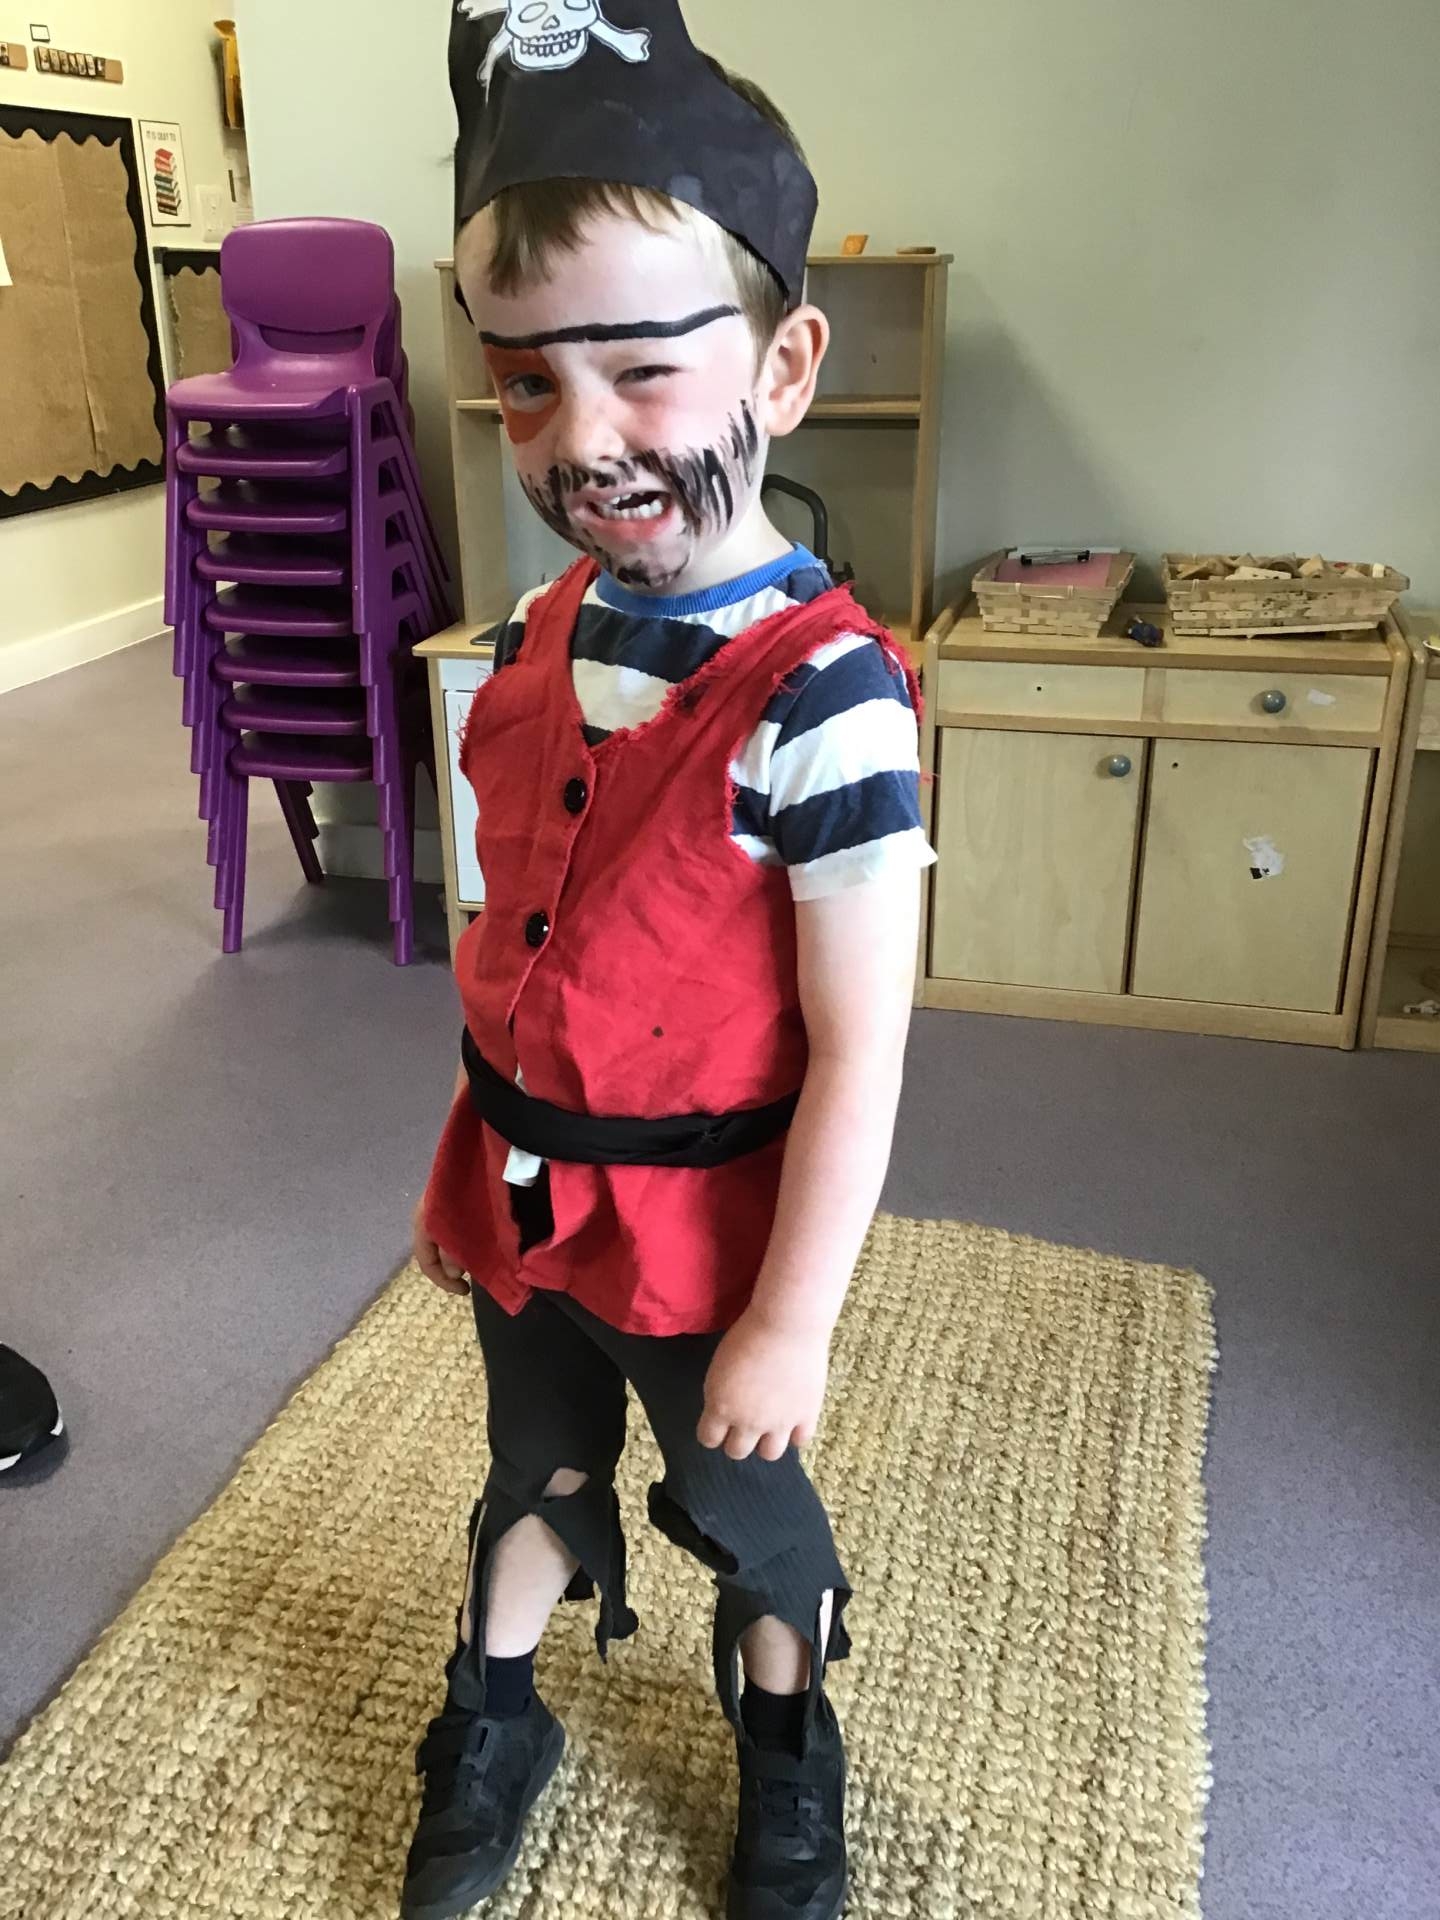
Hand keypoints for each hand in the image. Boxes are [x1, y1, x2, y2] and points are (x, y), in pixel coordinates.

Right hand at [413, 1198, 469, 1296]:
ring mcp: (436, 1203)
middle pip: (432, 1250)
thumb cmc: (468, 1199)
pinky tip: (475, 1238)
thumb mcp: (460, 1232)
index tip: (465, 1291)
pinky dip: (460, 1238)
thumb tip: (453, 1273)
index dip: (444, 1281)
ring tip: (473, 1259)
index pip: (426, 1263)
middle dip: (449, 1267)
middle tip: (470, 1276)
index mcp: (422, 1226)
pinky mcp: (451, 1196)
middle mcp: (424, 1215)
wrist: (477, 1156)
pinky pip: (450, 1225)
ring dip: (456, 1252)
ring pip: (442, 1237)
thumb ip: (453, 1255)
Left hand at [698, 1311, 829, 1461]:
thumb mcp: (719, 1364)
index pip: (708, 1439)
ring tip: (768, 1426)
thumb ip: (720, 1392)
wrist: (788, 1323)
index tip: (718, 1424)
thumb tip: (723, 1408)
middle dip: (737, 1439)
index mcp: (721, 1407)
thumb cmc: (748, 1333)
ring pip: (769, 1454)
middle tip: (743, 1423)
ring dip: (765, 1442)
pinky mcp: (806, 1416)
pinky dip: (795, 1434)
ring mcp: (779, 1423)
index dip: (712, 1432)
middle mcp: (748, 1422)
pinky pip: (800, 1441)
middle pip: (736, 1451)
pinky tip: (792, 1420)